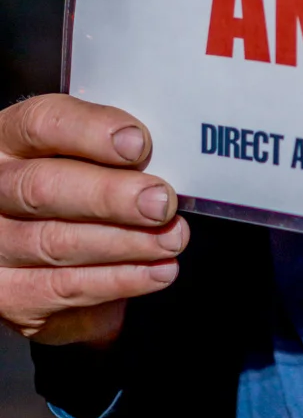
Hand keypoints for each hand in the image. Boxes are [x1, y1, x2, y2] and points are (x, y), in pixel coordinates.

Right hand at [0, 93, 187, 346]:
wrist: (34, 234)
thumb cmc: (73, 178)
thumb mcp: (82, 149)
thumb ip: (110, 146)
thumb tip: (159, 154)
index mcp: (9, 140)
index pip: (41, 123)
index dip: (91, 132)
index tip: (139, 144)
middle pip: (42, 188)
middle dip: (110, 197)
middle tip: (161, 203)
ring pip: (54, 244)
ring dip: (124, 244)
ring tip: (171, 240)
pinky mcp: (7, 294)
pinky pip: (60, 291)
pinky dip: (116, 283)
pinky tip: (154, 272)